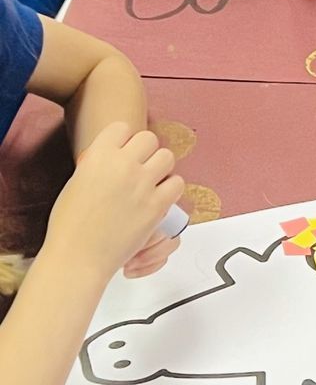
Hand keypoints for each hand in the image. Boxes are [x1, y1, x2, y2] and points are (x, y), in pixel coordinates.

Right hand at [41, 123, 183, 286]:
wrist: (77, 256)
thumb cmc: (70, 226)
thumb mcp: (76, 183)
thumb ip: (96, 165)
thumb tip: (110, 156)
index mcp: (97, 156)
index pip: (122, 128)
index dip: (123, 140)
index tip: (123, 150)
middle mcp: (122, 165)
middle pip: (149, 139)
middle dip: (145, 151)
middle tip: (139, 166)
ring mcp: (142, 184)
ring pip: (167, 157)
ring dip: (160, 168)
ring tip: (151, 181)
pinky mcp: (157, 205)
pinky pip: (177, 183)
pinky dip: (170, 189)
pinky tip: (159, 197)